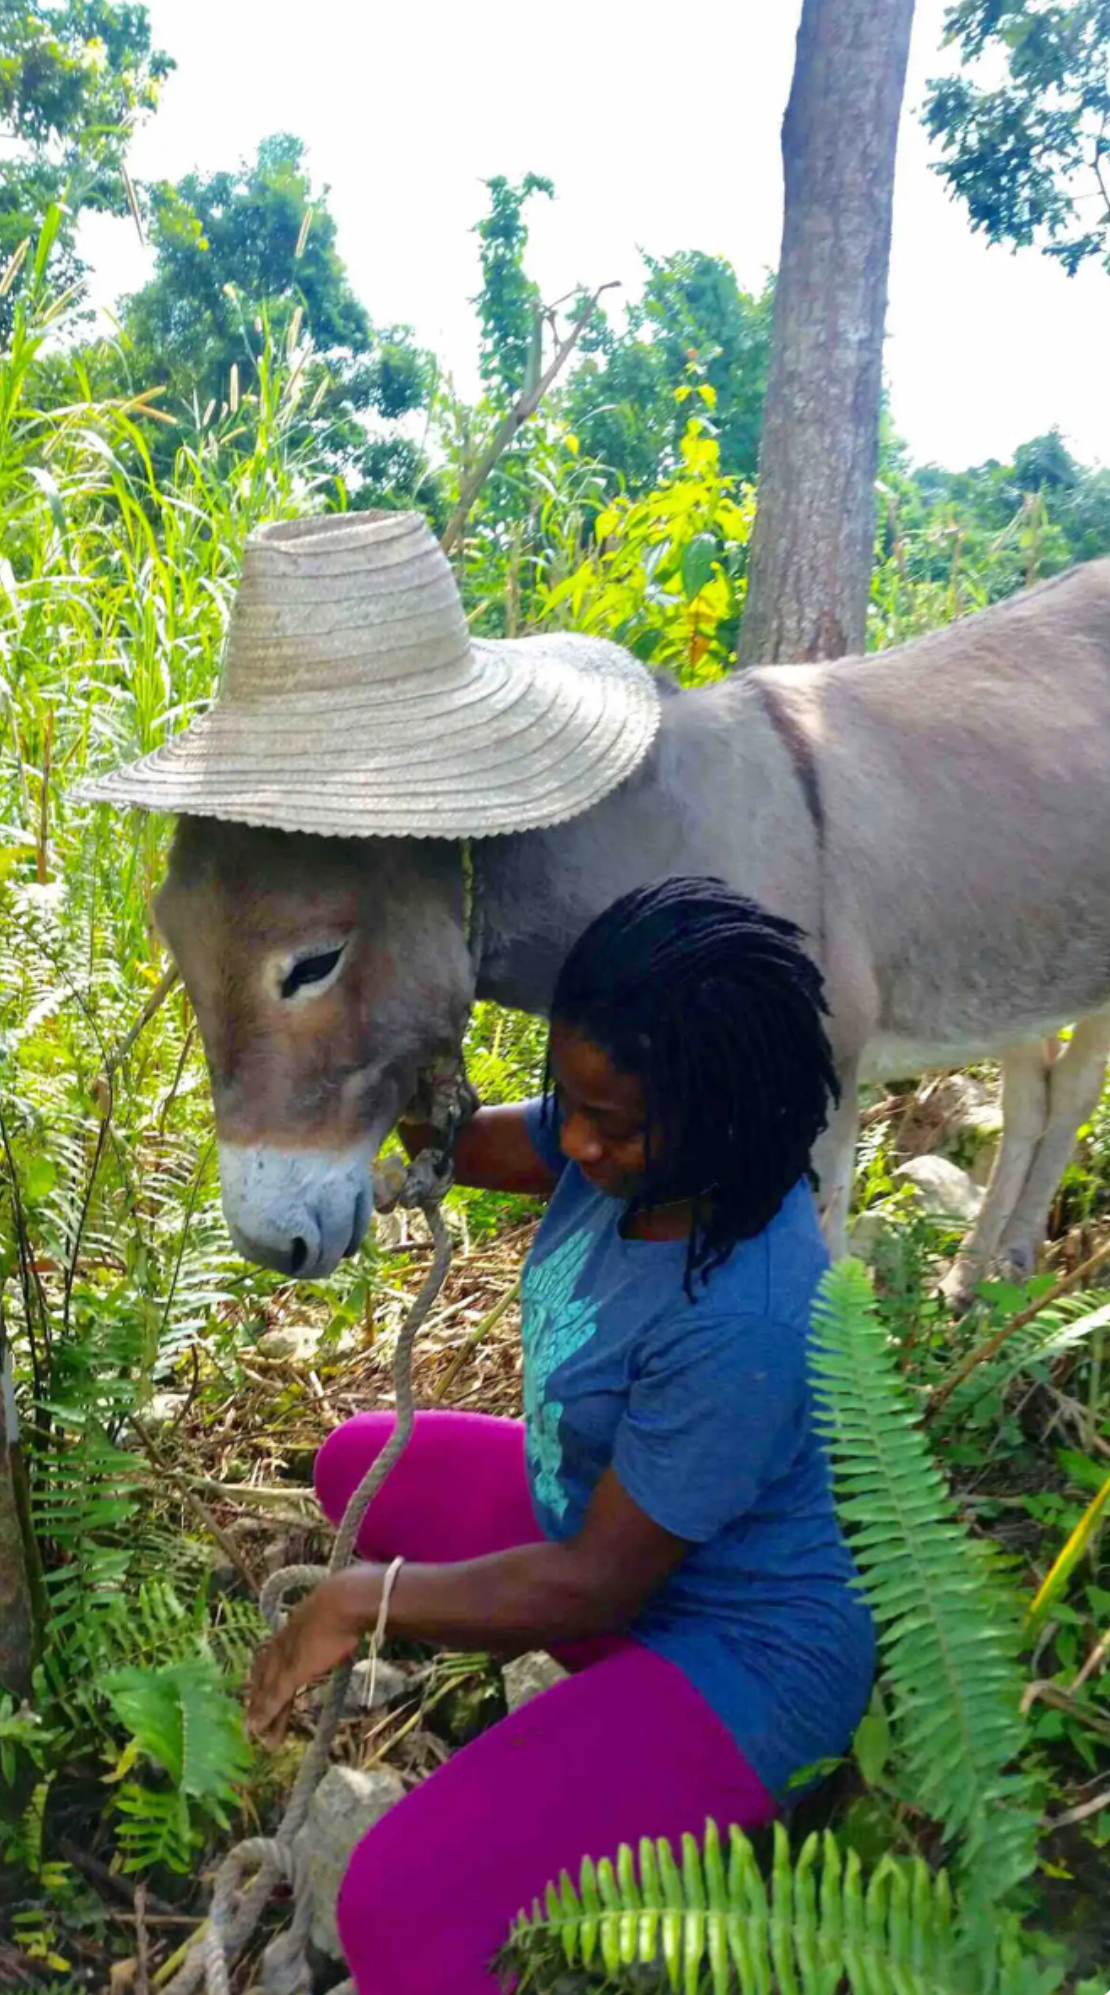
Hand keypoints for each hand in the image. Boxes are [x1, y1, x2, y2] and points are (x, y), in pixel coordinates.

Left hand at [246, 1570, 374, 1746]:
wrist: (342, 1604)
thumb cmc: (341, 1611)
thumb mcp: (330, 1622)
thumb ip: (328, 1631)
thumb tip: (338, 1632)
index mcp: (287, 1634)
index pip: (268, 1664)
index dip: (262, 1682)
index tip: (256, 1698)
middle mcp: (280, 1647)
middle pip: (264, 1679)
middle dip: (257, 1700)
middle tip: (249, 1724)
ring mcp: (285, 1659)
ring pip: (267, 1690)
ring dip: (260, 1712)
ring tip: (254, 1734)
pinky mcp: (292, 1672)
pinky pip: (275, 1697)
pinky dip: (267, 1713)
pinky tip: (260, 1729)